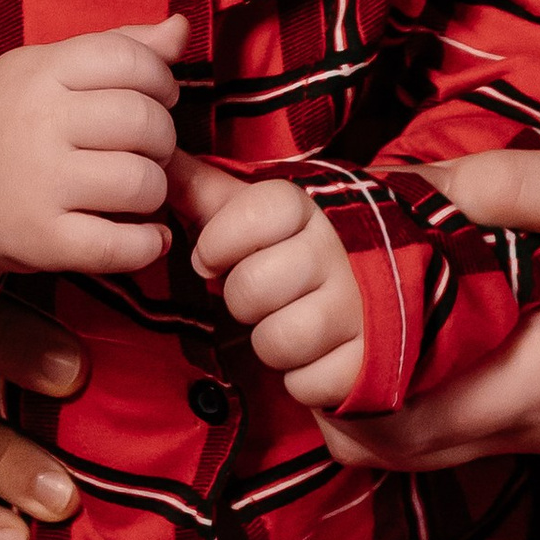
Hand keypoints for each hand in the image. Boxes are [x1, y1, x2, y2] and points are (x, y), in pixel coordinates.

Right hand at [0, 17, 186, 306]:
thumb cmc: (7, 123)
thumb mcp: (46, 70)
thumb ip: (117, 46)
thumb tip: (181, 29)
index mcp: (40, 73)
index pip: (129, 59)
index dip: (160, 79)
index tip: (155, 97)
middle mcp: (37, 124)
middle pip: (144, 122)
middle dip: (163, 138)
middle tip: (147, 149)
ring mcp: (38, 184)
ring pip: (142, 182)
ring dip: (155, 190)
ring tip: (137, 190)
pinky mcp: (41, 240)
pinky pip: (121, 245)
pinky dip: (148, 244)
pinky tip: (144, 234)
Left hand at [180, 161, 364, 409]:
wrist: (383, 306)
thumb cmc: (298, 259)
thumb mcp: (256, 217)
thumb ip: (204, 190)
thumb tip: (156, 156)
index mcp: (312, 211)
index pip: (256, 212)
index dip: (220, 242)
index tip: (215, 257)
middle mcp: (343, 253)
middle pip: (252, 287)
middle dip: (243, 301)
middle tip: (264, 297)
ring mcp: (362, 308)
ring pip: (276, 340)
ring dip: (271, 343)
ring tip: (291, 325)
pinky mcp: (371, 362)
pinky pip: (306, 383)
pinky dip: (302, 379)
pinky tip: (317, 356)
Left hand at [313, 151, 539, 491]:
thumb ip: (511, 189)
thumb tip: (407, 183)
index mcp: (535, 383)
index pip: (389, 425)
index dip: (324, 378)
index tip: (305, 304)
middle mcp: (524, 423)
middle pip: (382, 444)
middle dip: (322, 380)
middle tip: (304, 295)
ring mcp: (534, 425)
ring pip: (410, 437)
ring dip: (360, 382)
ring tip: (344, 296)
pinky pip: (448, 416)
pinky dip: (405, 380)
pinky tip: (403, 307)